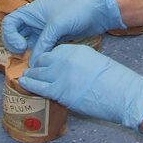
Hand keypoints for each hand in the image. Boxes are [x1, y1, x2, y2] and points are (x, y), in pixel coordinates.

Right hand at [1, 0, 125, 62]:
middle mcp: (35, 21)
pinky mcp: (55, 38)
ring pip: (29, 43)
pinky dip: (40, 55)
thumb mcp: (57, 26)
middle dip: (16, 46)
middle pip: (16, 34)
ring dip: (29, 53)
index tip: (21, 47)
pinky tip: (44, 63)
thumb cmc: (77, 10)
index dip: (9, 36)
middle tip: (23, 56)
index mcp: (32, 11)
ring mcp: (45, 30)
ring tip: (34, 64)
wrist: (99, 11)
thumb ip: (43, 44)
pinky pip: (41, 48)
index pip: (10, 23)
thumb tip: (32, 64)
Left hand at [19, 44, 142, 130]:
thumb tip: (69, 69)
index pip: (52, 51)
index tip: (43, 63)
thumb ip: (78, 61)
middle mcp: (63, 59)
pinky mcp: (58, 90)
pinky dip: (29, 84)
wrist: (119, 92)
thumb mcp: (93, 61)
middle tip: (31, 71)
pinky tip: (23, 83)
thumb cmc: (111, 79)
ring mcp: (59, 74)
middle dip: (37, 66)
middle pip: (42, 60)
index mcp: (73, 50)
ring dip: (31, 75)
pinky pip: (37, 86)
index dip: (46, 58)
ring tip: (25, 77)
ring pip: (38, 73)